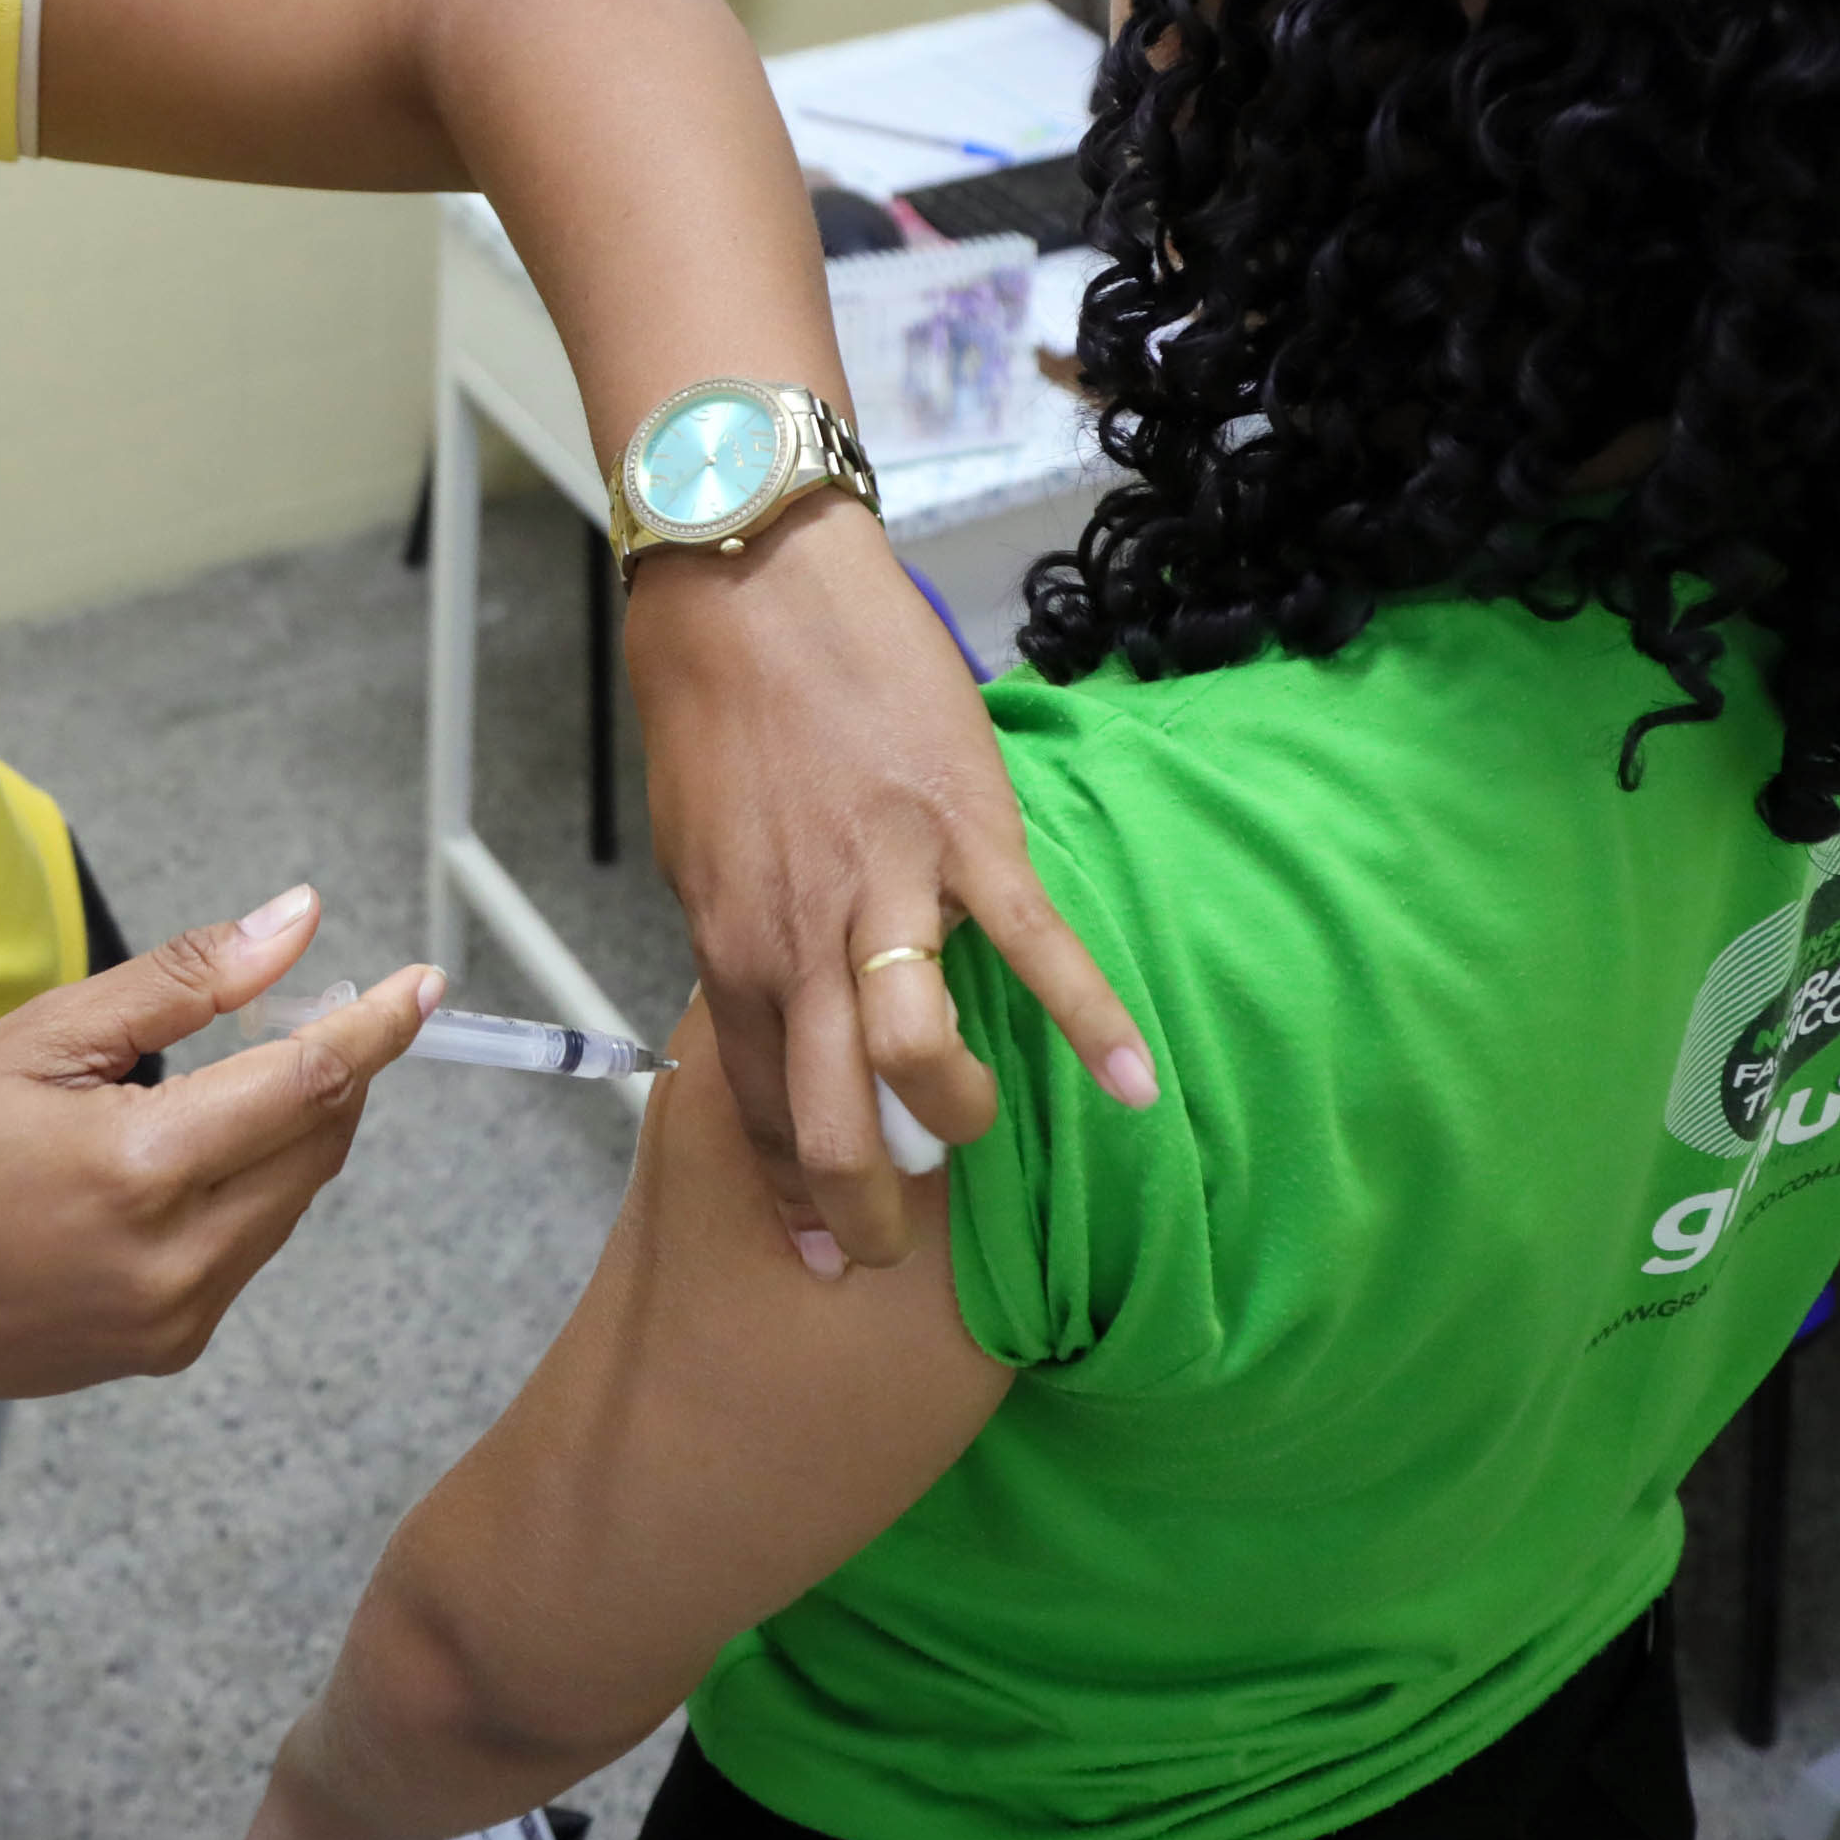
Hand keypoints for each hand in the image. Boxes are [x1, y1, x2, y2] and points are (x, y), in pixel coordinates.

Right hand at [0, 889, 442, 1408]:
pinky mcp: (169, 1348)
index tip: (421, 985)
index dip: (374, 1030)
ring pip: (292, 1201)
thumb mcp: (44, 1037)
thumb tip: (298, 923)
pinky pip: (247, 1250)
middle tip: (300, 1014)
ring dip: (289, 1133)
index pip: (308, 1085)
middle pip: (319, 1146)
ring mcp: (177, 1317)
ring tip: (224, 1083)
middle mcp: (177, 1258)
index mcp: (141, 1166)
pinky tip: (175, 1161)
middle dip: (331, 1074)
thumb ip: (184, 981)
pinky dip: (243, 1190)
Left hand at [620, 496, 1155, 1270]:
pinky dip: (1093, 1022)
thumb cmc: (719, 713)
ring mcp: (886, 892)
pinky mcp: (967, 838)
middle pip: (829, 1123)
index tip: (819, 1246)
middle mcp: (797, 942)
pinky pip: (1036, 949)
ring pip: (916, 1060)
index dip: (788, 1191)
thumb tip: (781, 1003)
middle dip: (861, 1210)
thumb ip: (745, 936)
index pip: (760, 1108)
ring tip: (974, 1132)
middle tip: (888, 1250)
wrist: (751, 588)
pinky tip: (1138, 1084)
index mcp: (732, 949)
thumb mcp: (701, 851)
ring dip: (951, 1119)